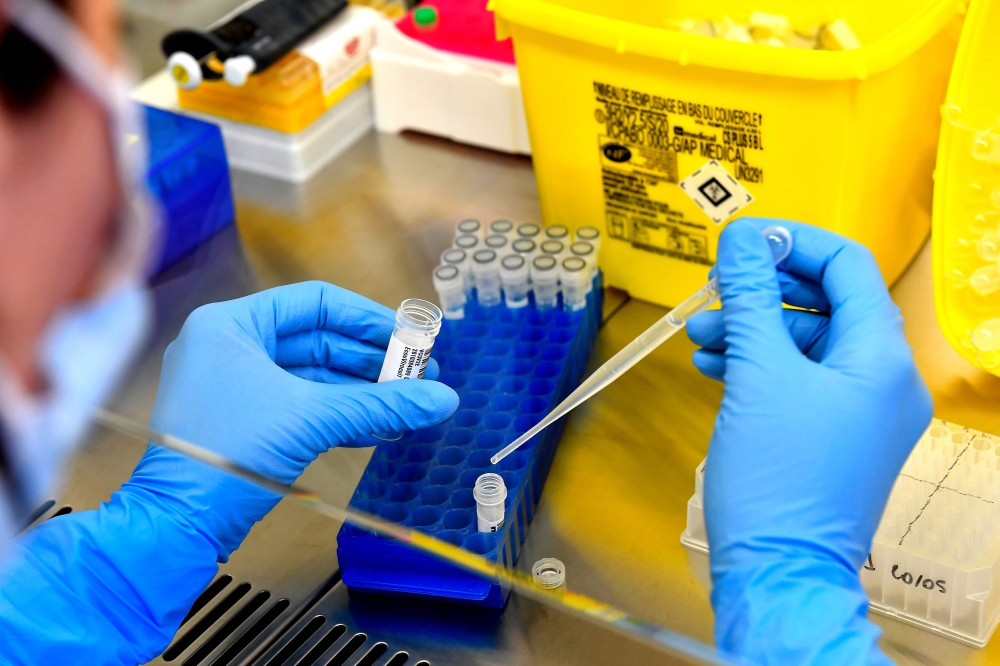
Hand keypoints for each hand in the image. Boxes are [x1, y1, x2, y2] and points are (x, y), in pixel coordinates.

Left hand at [126, 281, 458, 557]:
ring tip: (407, 403)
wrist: (175, 527)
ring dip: (362, 391)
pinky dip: (342, 414)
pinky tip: (380, 426)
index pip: (315, 302)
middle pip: (320, 340)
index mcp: (231, 325)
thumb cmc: (221, 457)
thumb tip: (441, 398)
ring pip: (316, 377)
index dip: (368, 318)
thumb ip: (380, 404)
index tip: (410, 336)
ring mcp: (237, 386)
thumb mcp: (311, 419)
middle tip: (418, 375)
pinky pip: (305, 406)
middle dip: (372, 360)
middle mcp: (231, 348)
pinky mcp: (247, 423)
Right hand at [687, 219, 931, 661]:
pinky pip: (798, 381)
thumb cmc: (777, 477)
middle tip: (714, 289)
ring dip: (752, 330)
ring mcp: (860, 412)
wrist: (778, 572)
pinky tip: (714, 366)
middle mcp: (882, 380)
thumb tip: (741, 235)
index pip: (848, 266)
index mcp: (879, 357)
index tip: (741, 241)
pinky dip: (758, 366)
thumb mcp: (756, 373)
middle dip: (762, 292)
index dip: (793, 242)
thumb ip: (748, 296)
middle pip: (825, 304)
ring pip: (805, 344)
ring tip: (701, 334)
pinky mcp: (833, 436)